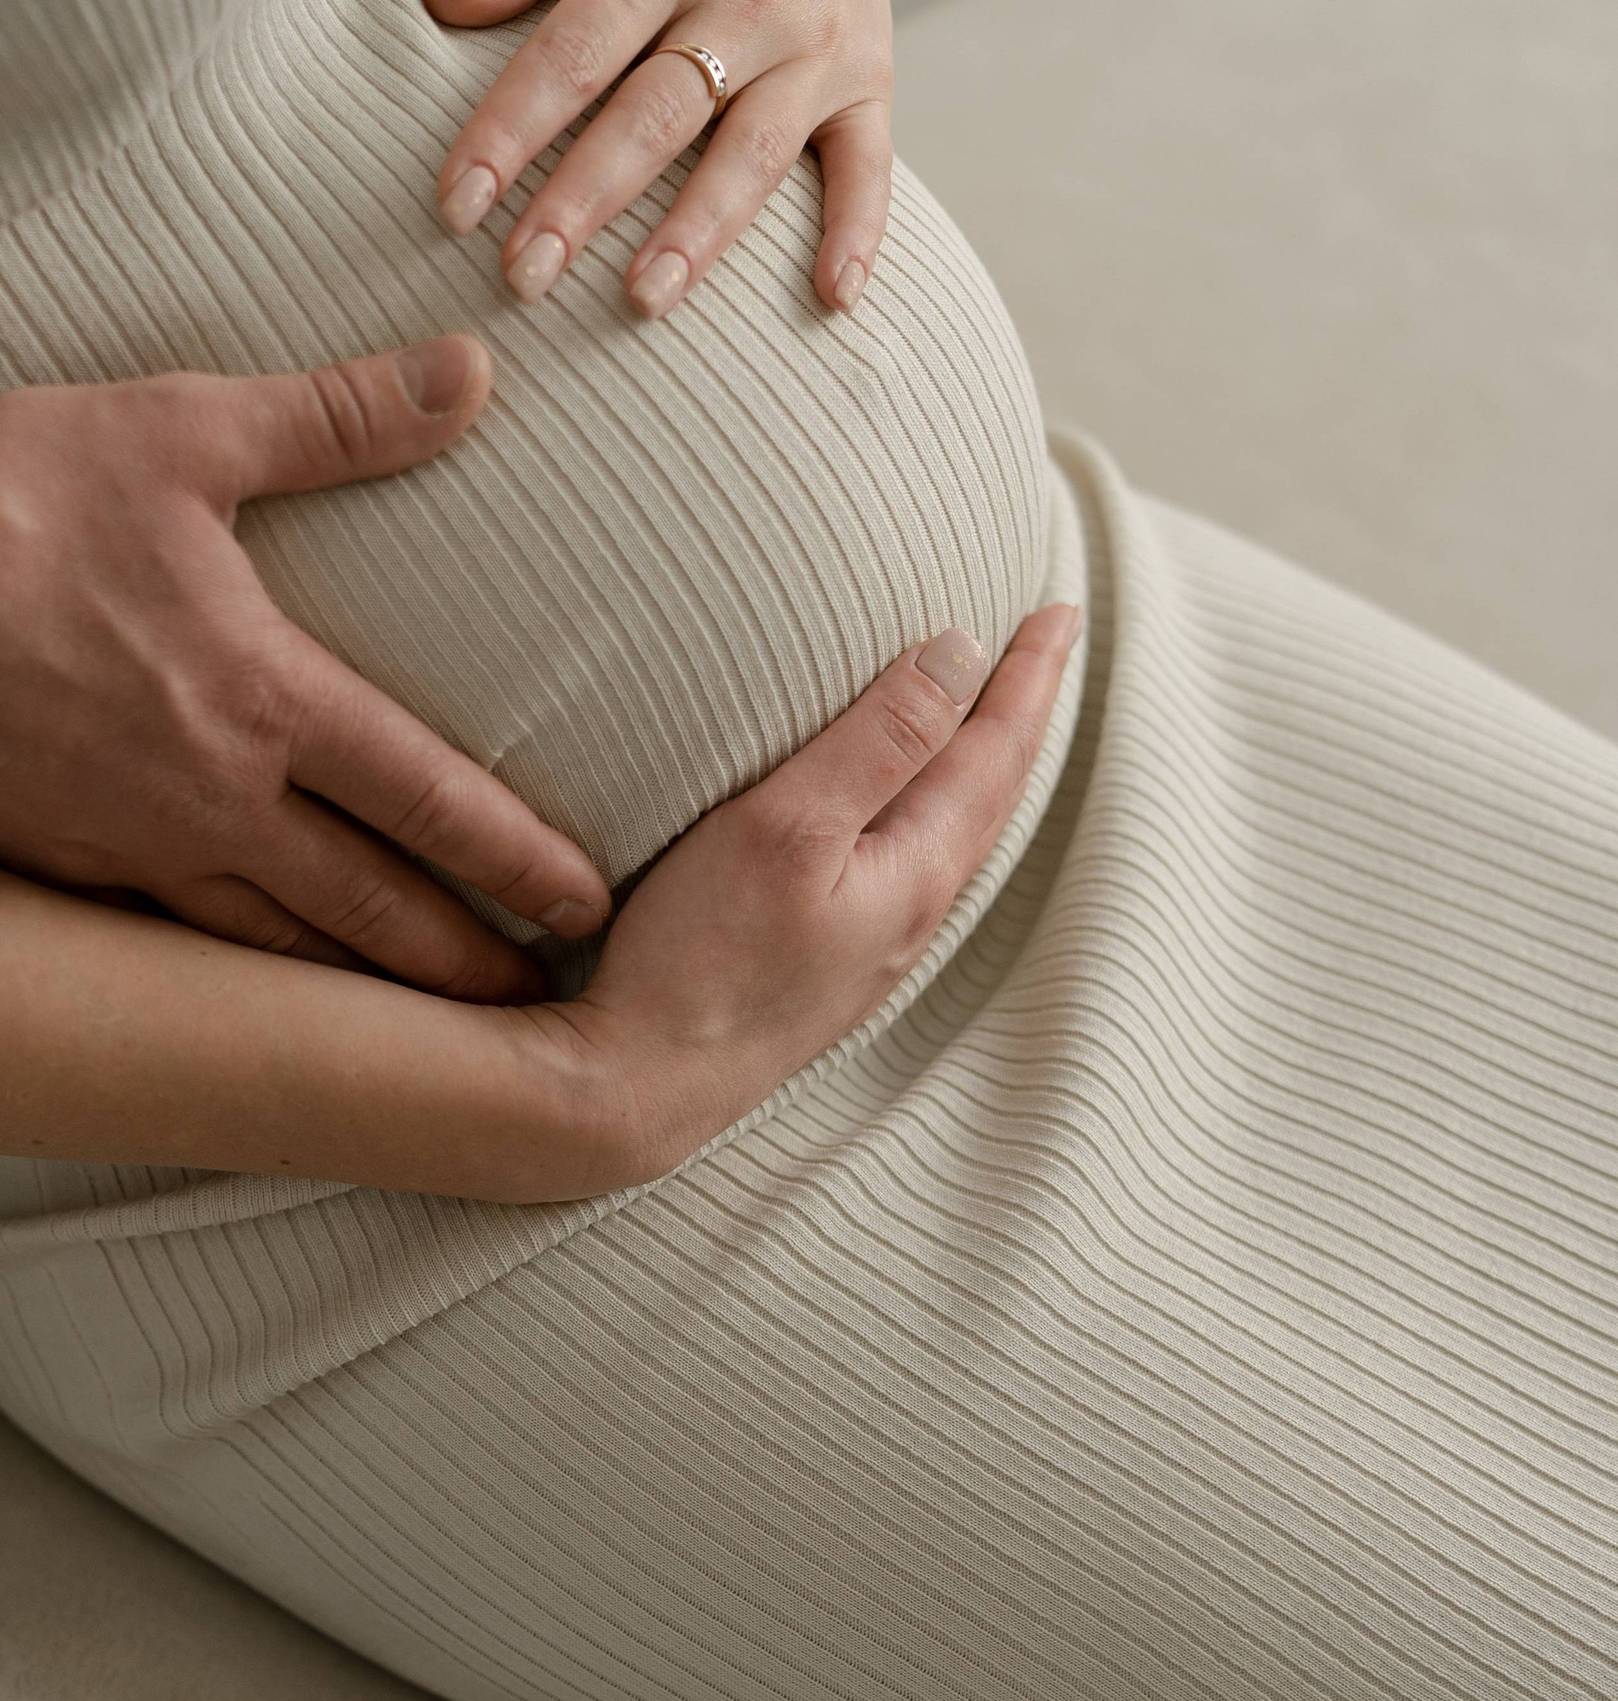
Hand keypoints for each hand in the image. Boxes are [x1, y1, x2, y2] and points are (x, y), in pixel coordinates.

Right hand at [0, 337, 608, 1001]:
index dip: (521, 857)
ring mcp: (124, 848)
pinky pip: (170, 937)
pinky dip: (237, 976)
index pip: (430, 797)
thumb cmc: (11, 495)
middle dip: (462, 965)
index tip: (588, 903)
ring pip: (272, 948)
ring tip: (423, 1028)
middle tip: (535, 1006)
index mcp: (262, 700)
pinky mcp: (49, 863)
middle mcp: (208, 799)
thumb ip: (341, 415)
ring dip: (359, 993)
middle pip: (368, 910)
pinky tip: (261, 986)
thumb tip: (475, 370)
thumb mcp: (187, 430)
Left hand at [427, 0, 901, 323]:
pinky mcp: (868, 71)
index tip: (455, 207)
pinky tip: (832, 300)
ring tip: (643, 303)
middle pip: (655, 116)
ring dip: (700, 231)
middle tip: (524, 278)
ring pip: (754, 150)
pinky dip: (860, 228)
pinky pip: (870, 159)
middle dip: (586, 200)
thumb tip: (440, 3)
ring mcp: (813, 40)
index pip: (573, 53)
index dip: (509, 131)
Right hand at [530, 602, 1078, 1184]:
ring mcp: (870, 948)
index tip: (1061, 611)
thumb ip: (877, 741)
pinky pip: (910, 867)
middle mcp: (909, 914)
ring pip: (954, 835)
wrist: (640, 1089)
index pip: (995, 752)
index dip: (1028, 677)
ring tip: (991, 720)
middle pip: (990, 795)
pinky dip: (929, 812)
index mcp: (915, 871)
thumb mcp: (786, 827)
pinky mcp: (827, 968)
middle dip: (1020, 716)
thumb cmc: (702, 958)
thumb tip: (959, 655)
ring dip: (980, 768)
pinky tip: (901, 817)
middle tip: (1046, 647)